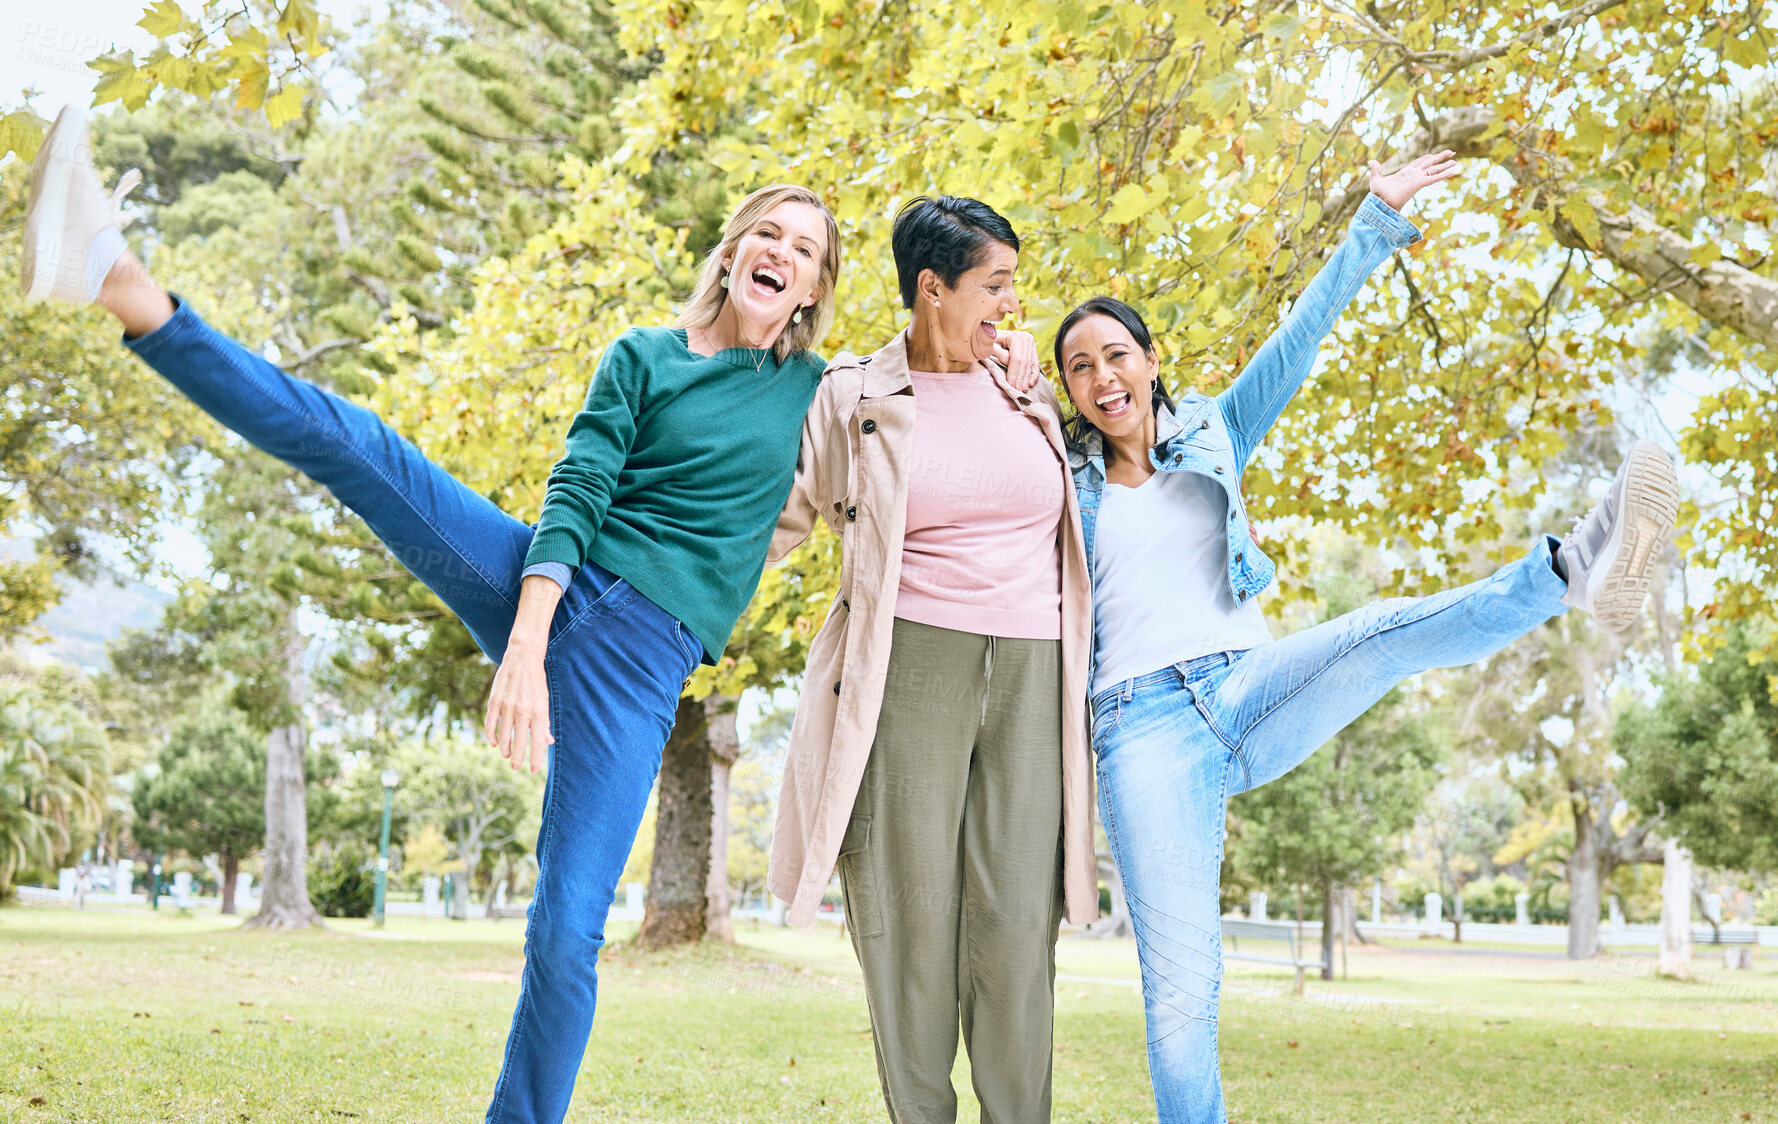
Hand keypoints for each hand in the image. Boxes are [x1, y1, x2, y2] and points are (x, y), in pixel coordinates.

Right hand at [485, 646, 552, 772]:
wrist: (523, 657)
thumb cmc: (537, 681)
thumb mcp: (545, 700)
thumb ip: (544, 722)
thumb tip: (547, 742)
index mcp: (538, 711)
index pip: (537, 741)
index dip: (535, 757)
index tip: (533, 770)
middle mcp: (522, 710)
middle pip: (519, 741)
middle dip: (517, 758)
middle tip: (515, 767)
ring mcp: (507, 706)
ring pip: (503, 735)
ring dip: (504, 748)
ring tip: (506, 754)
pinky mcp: (494, 700)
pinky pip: (490, 723)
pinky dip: (490, 735)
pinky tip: (493, 743)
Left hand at [989, 329, 1041, 390]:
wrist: (992, 335)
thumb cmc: (988, 341)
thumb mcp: (988, 344)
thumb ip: (992, 350)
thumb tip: (992, 353)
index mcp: (1016, 337)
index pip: (1017, 359)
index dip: (1014, 373)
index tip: (1010, 385)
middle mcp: (1026, 338)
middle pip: (1024, 363)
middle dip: (1020, 378)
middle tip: (1017, 391)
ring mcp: (1030, 343)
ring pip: (1030, 364)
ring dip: (1027, 378)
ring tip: (1023, 390)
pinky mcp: (1032, 348)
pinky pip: (1035, 363)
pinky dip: (1033, 374)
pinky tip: (1031, 383)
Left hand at [1367, 150, 1458, 211]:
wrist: (1381, 203)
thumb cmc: (1378, 194)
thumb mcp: (1376, 179)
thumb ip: (1376, 170)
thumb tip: (1371, 161)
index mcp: (1406, 172)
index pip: (1419, 162)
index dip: (1426, 158)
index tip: (1433, 154)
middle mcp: (1414, 174)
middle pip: (1430, 163)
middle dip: (1441, 158)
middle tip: (1452, 152)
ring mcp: (1417, 179)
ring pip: (1434, 170)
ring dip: (1445, 165)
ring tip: (1456, 161)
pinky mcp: (1419, 184)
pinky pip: (1433, 178)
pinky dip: (1443, 175)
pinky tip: (1453, 172)